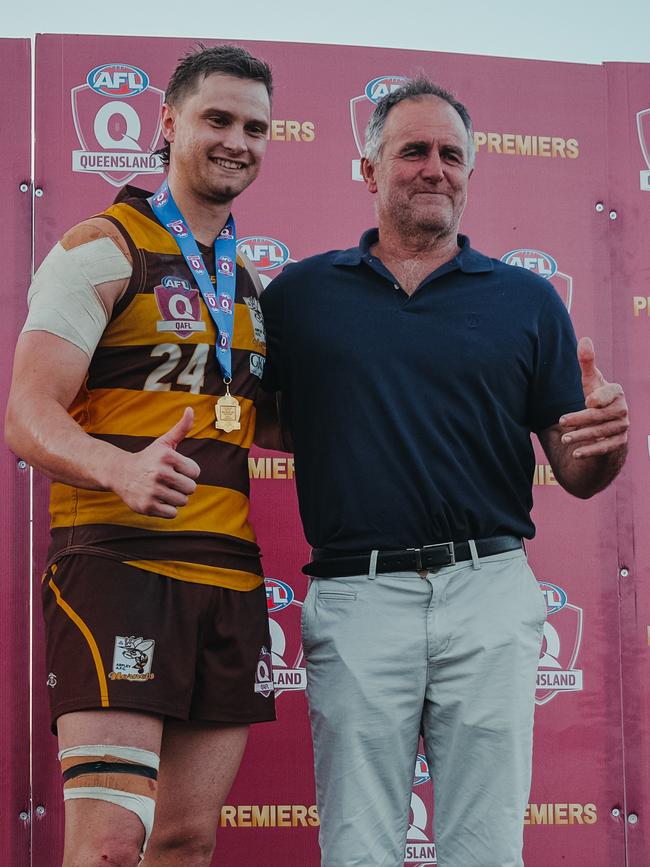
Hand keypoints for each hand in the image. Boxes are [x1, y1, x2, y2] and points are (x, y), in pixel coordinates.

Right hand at [112, 407, 200, 516]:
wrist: (120, 474)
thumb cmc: (149, 458)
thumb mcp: (164, 442)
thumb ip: (181, 428)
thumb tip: (191, 409)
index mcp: (167, 456)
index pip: (196, 472)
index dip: (187, 472)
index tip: (175, 469)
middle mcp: (159, 473)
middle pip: (191, 488)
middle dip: (183, 486)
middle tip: (168, 481)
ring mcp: (152, 491)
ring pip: (182, 501)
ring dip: (175, 497)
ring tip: (162, 489)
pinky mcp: (147, 506)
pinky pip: (173, 513)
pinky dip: (167, 509)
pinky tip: (156, 499)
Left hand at [558, 337, 628, 458]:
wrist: (606, 423)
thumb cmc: (596, 397)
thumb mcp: (590, 381)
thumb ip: (587, 362)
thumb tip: (584, 339)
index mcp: (616, 392)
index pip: (610, 394)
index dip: (600, 397)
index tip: (587, 400)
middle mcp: (622, 410)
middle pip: (601, 415)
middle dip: (581, 419)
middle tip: (561, 422)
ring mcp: (622, 427)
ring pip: (602, 432)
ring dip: (583, 436)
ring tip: (564, 439)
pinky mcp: (618, 443)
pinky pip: (605, 448)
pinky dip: (591, 452)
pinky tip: (576, 454)